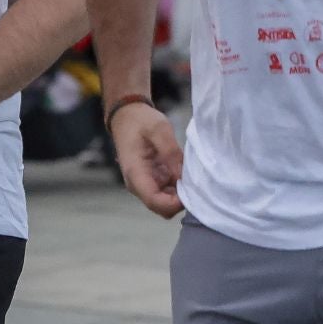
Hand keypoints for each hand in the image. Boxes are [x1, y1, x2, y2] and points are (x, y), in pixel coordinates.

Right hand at [110, 102, 183, 217]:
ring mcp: (144, 184)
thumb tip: (183, 177)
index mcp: (135, 173)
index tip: (192, 190)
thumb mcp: (159, 129)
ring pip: (166, 203)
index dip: (175, 203)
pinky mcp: (151, 180)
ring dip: (180, 194)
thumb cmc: (140, 120)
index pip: (155, 202)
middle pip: (162, 208)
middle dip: (180, 200)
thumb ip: (171, 153)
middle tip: (195, 181)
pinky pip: (167, 193)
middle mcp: (138, 184)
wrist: (126, 115)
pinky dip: (178, 187)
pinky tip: (185, 172)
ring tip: (192, 174)